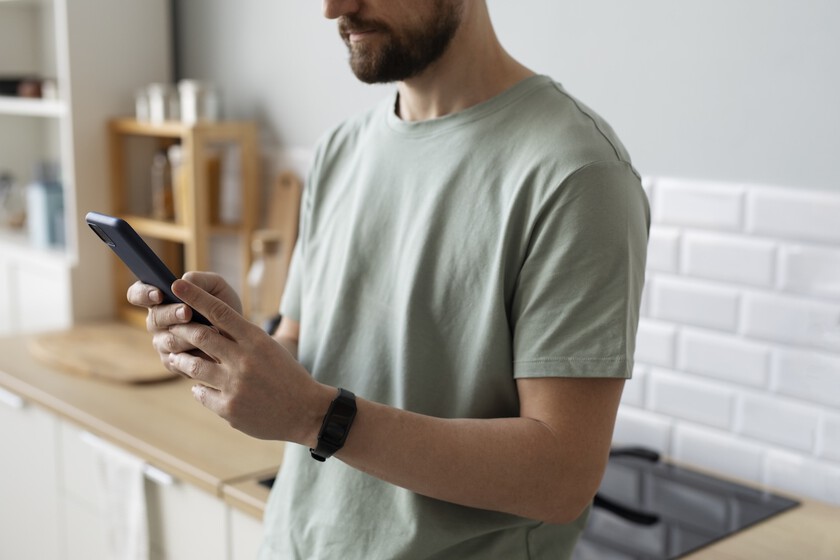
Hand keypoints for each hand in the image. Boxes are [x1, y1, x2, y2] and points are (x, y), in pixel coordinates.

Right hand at [126, 271, 241, 373]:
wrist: (239, 334)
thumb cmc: (223, 305)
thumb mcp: (216, 287)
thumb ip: (200, 280)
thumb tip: (181, 281)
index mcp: (160, 299)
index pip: (137, 294)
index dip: (143, 294)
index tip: (159, 294)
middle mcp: (156, 322)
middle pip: (154, 319)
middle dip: (171, 314)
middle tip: (187, 312)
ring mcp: (162, 343)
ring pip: (168, 341)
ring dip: (187, 335)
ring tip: (209, 330)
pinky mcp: (173, 363)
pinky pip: (178, 361)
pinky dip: (195, 354)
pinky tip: (210, 350)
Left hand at [166, 278, 332, 442]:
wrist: (306, 411)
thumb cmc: (287, 375)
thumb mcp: (269, 348)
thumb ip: (241, 338)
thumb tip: (209, 328)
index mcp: (256, 340)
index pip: (220, 311)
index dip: (195, 297)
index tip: (177, 284)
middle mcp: (244, 360)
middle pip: (200, 336)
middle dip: (180, 329)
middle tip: (170, 326)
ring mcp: (235, 385)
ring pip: (193, 366)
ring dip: (180, 360)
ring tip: (175, 357)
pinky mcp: (229, 408)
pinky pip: (200, 393)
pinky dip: (198, 388)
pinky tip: (201, 387)